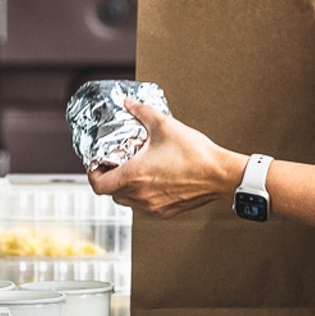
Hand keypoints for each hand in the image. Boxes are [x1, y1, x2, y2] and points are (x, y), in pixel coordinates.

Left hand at [86, 100, 238, 217]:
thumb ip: (142, 112)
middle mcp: (141, 196)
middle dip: (110, 178)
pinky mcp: (166, 212)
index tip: (98, 164)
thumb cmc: (196, 154)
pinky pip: (144, 207)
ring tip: (135, 171)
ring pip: (127, 202)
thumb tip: (129, 103)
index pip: (98, 185)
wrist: (221, 175)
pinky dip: (142, 196)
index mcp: (135, 176)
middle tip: (116, 163)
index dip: (93, 174)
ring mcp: (153, 207)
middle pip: (111, 193)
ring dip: (125, 188)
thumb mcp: (165, 125)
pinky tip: (152, 180)